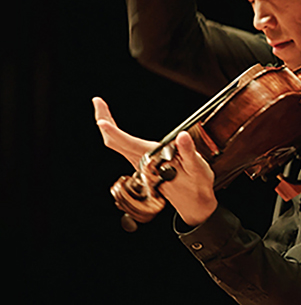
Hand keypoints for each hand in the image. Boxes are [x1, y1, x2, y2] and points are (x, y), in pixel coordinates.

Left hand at [94, 97, 216, 226]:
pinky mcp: (144, 164)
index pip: (126, 143)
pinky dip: (116, 135)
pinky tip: (118, 130)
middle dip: (103, 120)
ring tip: (103, 110)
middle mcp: (142, 161)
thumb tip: (182, 136)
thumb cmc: (196, 185)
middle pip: (113, 142)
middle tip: (98, 102)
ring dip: (108, 128)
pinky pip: (123, 147)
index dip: (112, 131)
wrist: (194, 203)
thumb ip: (188, 152)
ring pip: (116, 145)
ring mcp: (141, 163)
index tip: (101, 119)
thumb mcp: (197, 168)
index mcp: (151, 160)